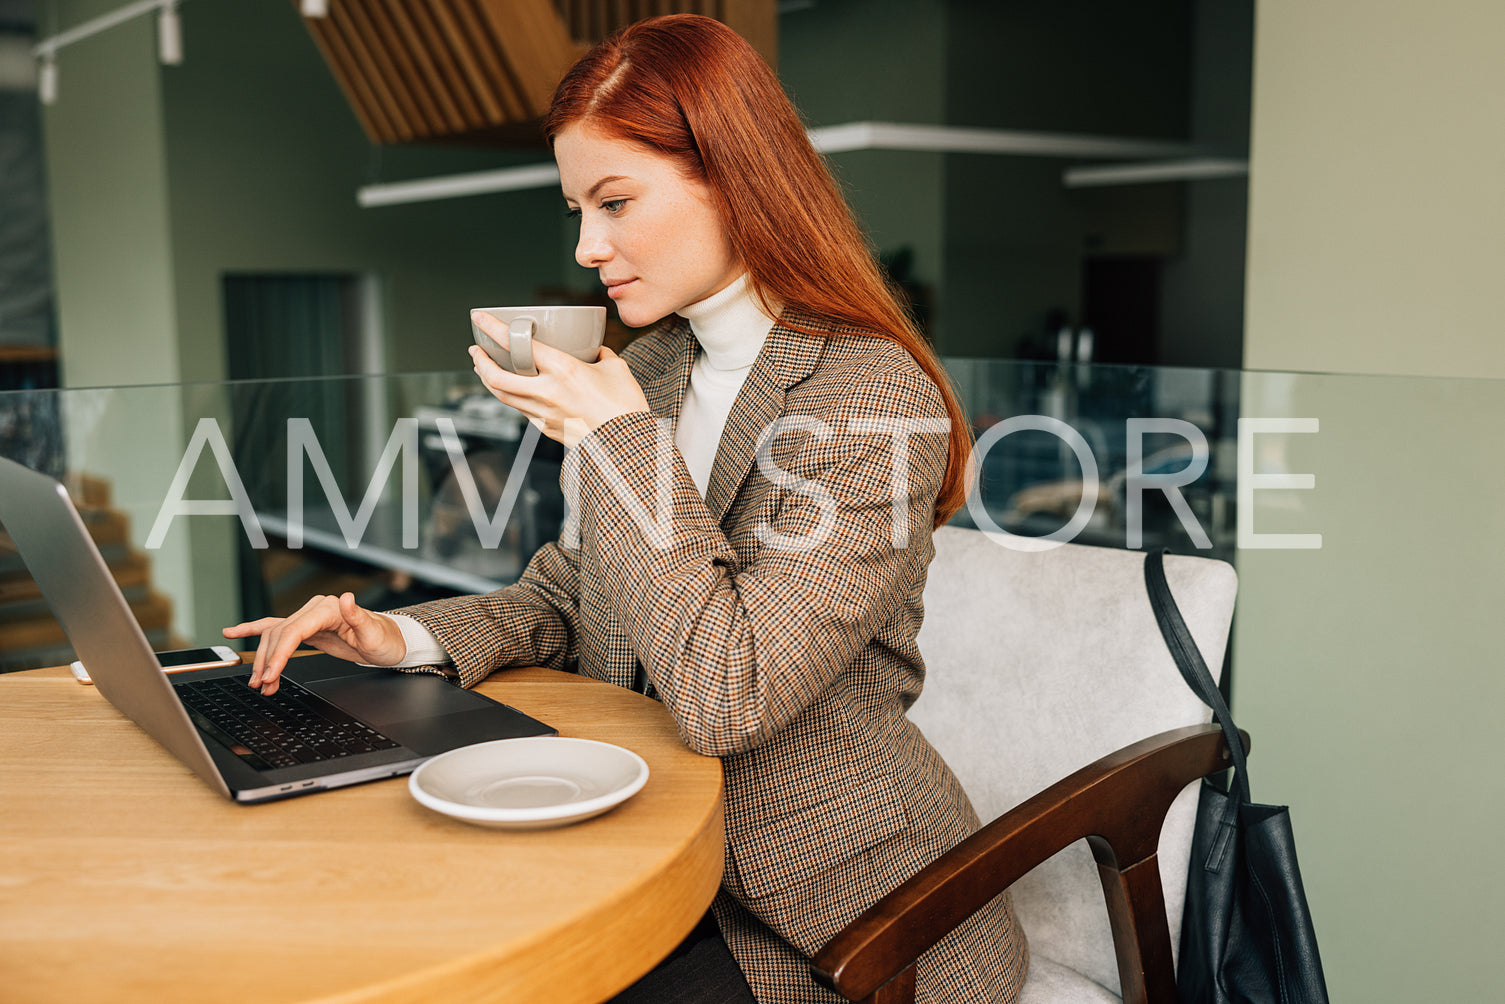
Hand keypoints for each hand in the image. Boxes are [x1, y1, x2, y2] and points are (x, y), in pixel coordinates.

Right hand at [222, 592, 404, 694]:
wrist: (389, 641)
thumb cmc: (384, 639)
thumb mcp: (375, 633)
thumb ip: (359, 616)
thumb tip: (346, 597)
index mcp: (329, 609)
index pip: (293, 631)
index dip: (279, 653)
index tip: (270, 674)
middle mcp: (315, 609)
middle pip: (279, 634)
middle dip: (267, 661)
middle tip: (262, 685)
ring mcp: (308, 616)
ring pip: (274, 636)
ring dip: (263, 659)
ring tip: (260, 683)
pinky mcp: (306, 627)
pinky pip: (275, 627)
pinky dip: (253, 629)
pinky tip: (233, 632)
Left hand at [469, 311, 648, 448]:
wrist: (627, 444)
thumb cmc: (625, 408)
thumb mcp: (617, 368)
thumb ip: (601, 354)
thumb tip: (595, 350)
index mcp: (564, 370)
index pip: (519, 346)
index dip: (494, 329)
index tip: (480, 319)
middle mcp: (548, 392)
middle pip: (498, 377)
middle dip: (480, 362)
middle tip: (475, 350)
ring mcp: (544, 413)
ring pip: (503, 396)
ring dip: (489, 380)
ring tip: (485, 369)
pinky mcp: (547, 428)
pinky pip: (521, 409)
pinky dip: (512, 397)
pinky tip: (513, 391)